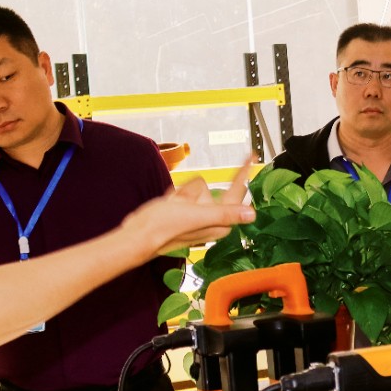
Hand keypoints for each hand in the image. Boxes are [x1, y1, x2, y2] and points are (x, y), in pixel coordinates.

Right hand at [127, 156, 256, 257]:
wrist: (139, 233)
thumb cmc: (166, 227)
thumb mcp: (198, 217)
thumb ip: (226, 214)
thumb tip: (252, 214)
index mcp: (222, 223)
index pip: (237, 193)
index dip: (243, 173)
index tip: (251, 156)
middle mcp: (214, 219)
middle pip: (214, 189)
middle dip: (194, 191)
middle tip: (181, 201)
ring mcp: (199, 214)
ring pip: (197, 187)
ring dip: (184, 193)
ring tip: (173, 207)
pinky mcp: (187, 210)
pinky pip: (186, 191)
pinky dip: (177, 195)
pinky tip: (169, 206)